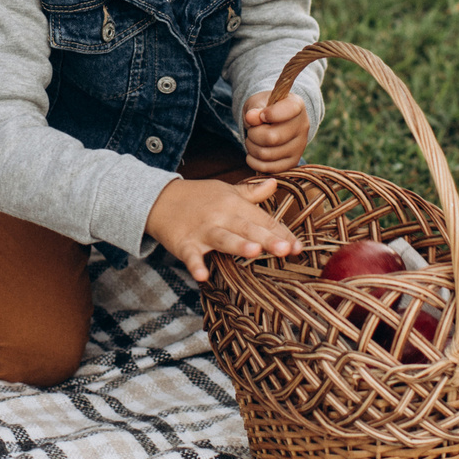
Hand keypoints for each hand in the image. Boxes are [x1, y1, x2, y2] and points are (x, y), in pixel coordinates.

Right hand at [145, 176, 300, 281]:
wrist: (159, 199)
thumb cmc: (199, 197)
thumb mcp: (226, 191)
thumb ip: (251, 193)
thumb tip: (275, 183)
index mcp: (234, 204)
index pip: (263, 220)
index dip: (281, 233)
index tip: (299, 247)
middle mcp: (221, 216)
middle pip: (247, 229)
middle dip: (267, 239)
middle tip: (286, 250)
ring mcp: (202, 230)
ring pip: (223, 238)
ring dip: (237, 245)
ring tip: (254, 252)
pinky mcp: (184, 243)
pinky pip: (190, 255)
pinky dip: (195, 265)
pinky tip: (202, 275)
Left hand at [241, 93, 311, 173]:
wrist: (274, 121)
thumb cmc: (264, 109)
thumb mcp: (258, 102)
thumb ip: (254, 108)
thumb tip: (251, 117)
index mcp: (297, 105)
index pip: (288, 110)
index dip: (269, 114)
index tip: (261, 114)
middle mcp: (303, 126)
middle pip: (272, 138)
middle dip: (253, 134)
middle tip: (251, 130)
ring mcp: (300, 146)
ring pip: (267, 154)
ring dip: (252, 148)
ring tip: (251, 140)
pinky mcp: (293, 161)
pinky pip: (269, 168)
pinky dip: (254, 162)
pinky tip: (252, 154)